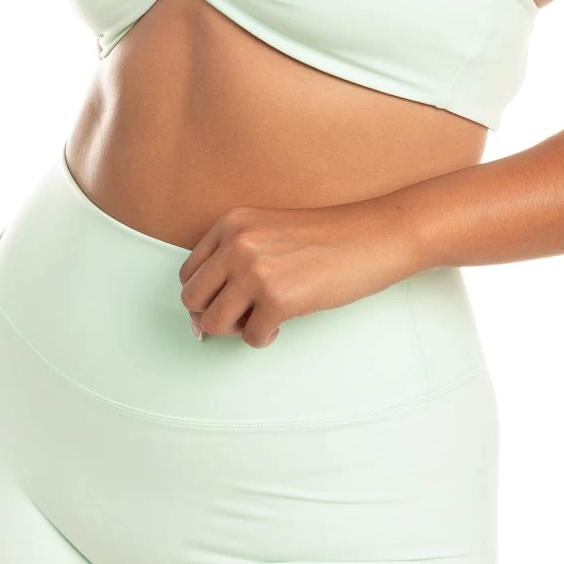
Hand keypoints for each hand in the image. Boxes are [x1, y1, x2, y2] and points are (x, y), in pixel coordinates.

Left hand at [176, 196, 420, 347]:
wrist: (374, 236)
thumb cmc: (328, 238)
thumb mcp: (269, 233)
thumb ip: (234, 260)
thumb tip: (199, 316)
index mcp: (231, 224)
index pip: (189, 272)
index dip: (205, 295)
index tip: (226, 302)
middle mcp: (237, 245)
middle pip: (192, 299)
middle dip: (214, 315)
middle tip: (241, 315)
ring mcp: (256, 272)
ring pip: (214, 323)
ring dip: (236, 330)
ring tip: (261, 319)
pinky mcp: (278, 299)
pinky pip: (251, 338)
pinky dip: (265, 338)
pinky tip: (283, 323)